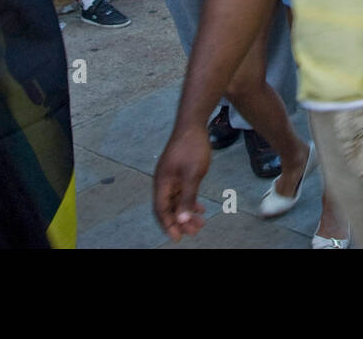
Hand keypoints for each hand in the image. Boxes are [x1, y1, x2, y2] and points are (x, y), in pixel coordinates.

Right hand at [153, 126, 210, 240]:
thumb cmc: (192, 148)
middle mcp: (163, 181)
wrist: (193, 123)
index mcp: (162, 183)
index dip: (168, 225)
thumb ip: (187, 198)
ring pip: (177, 201)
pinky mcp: (179, 172)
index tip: (177, 238)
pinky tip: (200, 208)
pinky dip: (190, 201)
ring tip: (200, 223)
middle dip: (180, 221)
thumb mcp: (193, 175)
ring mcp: (171, 176)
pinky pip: (182, 192)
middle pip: (169, 208)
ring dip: (187, 212)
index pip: (161, 210)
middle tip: (195, 232)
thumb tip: (182, 220)